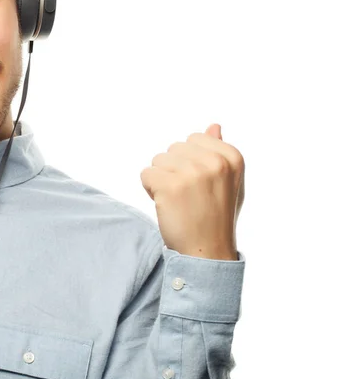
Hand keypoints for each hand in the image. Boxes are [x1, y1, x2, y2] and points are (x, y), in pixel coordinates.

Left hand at [140, 124, 244, 259]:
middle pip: (174, 148)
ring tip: (178, 201)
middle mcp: (214, 162)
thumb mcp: (228, 182)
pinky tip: (166, 205)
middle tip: (188, 196)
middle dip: (174, 170)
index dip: (190, 161)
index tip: (201, 185)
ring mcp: (192, 173)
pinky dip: (150, 190)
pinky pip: (146, 174)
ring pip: (158, 160)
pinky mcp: (170, 185)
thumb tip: (213, 126)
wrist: (207, 252)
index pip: (194, 139)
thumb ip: (219, 152)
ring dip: (162, 180)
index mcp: (231, 157)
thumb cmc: (216, 216)